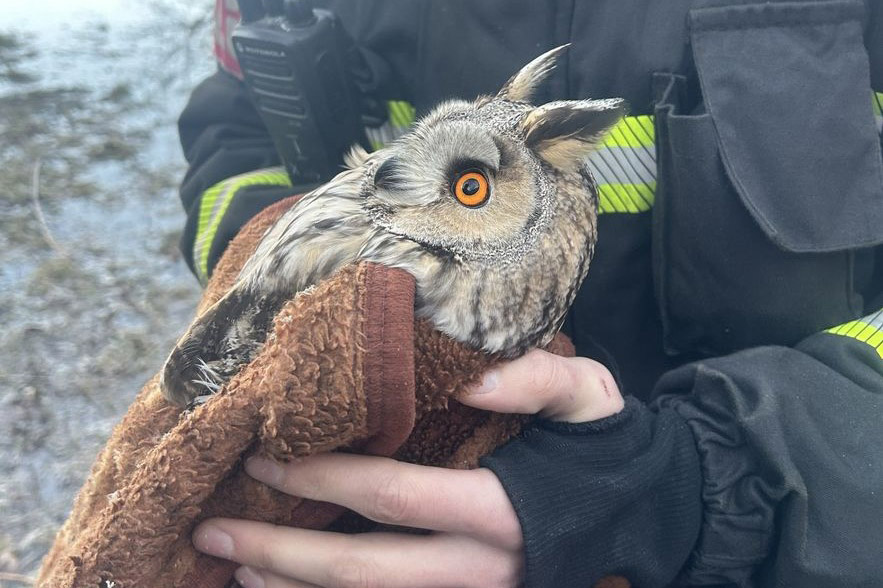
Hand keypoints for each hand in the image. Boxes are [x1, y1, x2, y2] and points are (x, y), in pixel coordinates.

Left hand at [193, 350, 622, 587]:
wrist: (647, 516)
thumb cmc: (606, 450)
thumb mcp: (589, 397)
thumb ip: (537, 379)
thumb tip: (469, 378)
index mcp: (501, 511)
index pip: (392, 497)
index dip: (321, 477)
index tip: (263, 454)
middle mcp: (479, 570)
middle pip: (362, 573)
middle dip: (281, 556)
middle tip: (212, 534)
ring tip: (232, 572)